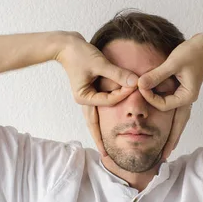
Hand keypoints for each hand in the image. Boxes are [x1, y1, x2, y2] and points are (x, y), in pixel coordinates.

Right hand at [56, 32, 138, 157]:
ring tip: (106, 148)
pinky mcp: (90, 92)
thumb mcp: (99, 62)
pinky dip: (104, 117)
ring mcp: (87, 97)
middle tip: (107, 156)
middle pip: (93, 124)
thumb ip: (118, 74)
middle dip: (100, 140)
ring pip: (95, 119)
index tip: (135, 88)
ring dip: (100, 132)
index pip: (108, 101)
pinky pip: (99, 108)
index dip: (122, 95)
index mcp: (84, 96)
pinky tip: (108, 125)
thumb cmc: (80, 53)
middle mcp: (84, 99)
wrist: (66, 45)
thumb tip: (135, 82)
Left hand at [136, 33, 202, 160]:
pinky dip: (173, 123)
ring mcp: (187, 98)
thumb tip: (140, 84)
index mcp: (187, 96)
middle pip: (178, 125)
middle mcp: (188, 100)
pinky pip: (177, 113)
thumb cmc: (191, 53)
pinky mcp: (184, 93)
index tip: (140, 87)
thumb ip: (156, 75)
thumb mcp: (172, 63)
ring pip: (179, 121)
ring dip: (173, 135)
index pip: (164, 105)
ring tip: (167, 149)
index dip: (150, 99)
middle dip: (171, 140)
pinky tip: (168, 129)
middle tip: (163, 158)